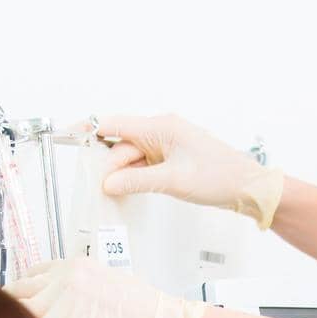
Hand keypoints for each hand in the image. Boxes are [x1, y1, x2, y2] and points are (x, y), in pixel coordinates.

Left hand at [8, 257, 203, 317]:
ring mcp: (58, 301)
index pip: (34, 272)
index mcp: (74, 265)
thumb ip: (80, 288)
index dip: (27, 289)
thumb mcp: (109, 282)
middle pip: (18, 289)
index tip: (26, 301)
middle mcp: (62, 278)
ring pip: (19, 311)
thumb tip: (68, 302)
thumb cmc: (145, 311)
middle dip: (15, 306)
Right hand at [91, 112, 284, 228]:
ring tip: (120, 193)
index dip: (89, 130)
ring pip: (133, 158)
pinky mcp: (172, 160)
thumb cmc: (220, 177)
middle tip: (103, 188)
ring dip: (125, 175)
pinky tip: (133, 190)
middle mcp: (162, 131)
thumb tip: (108, 183)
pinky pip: (145, 166)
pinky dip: (137, 178)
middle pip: (122, 145)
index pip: (115, 124)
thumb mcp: (173, 181)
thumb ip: (136, 181)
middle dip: (111, 166)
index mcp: (161, 127)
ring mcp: (167, 146)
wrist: (248, 188)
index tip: (68, 136)